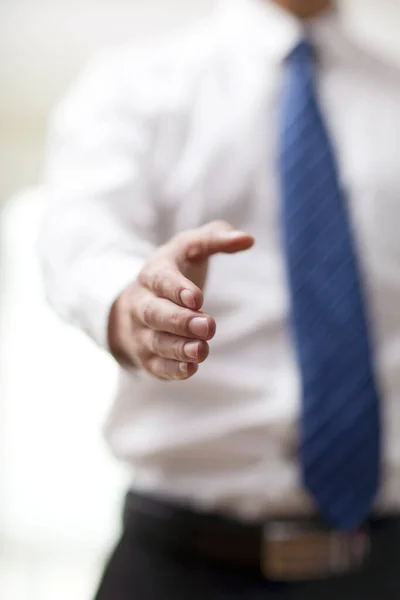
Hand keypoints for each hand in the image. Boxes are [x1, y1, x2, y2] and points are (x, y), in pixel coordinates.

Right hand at [108, 221, 253, 379]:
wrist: (135, 305)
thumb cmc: (172, 272)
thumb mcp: (189, 247)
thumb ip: (215, 238)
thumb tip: (247, 239)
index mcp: (152, 273)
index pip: (160, 279)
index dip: (176, 289)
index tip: (197, 298)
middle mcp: (141, 303)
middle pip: (154, 313)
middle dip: (180, 321)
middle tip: (208, 326)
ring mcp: (142, 332)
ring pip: (155, 342)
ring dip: (178, 348)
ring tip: (201, 350)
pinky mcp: (147, 357)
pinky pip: (156, 366)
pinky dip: (172, 369)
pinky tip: (191, 368)